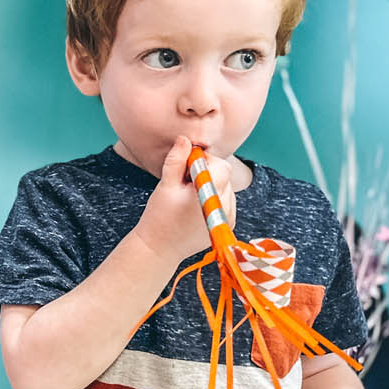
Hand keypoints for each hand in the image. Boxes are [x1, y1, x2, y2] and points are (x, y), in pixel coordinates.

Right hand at [133, 136, 234, 264]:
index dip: (204, 161)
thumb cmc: (159, 216)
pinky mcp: (228, 224)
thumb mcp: (165, 185)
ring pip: (226, 187)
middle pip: (225, 176)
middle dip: (207, 173)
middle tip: (185, 182)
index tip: (187, 167)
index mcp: (210, 197)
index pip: (221, 166)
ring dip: (211, 185)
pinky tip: (195, 206)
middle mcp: (225, 208)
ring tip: (189, 196)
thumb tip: (185, 140)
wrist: (160, 249)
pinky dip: (213, 197)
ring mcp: (229, 218)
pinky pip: (226, 201)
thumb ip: (177, 160)